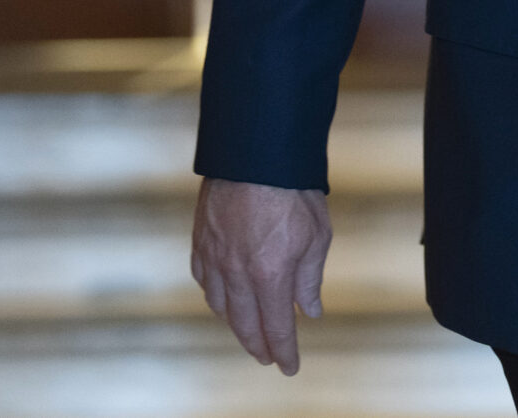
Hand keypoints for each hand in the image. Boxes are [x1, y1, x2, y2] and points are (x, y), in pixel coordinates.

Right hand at [191, 177, 331, 375]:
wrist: (255, 151)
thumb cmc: (292, 189)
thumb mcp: (317, 236)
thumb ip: (309, 279)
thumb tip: (309, 312)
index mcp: (269, 275)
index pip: (276, 328)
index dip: (283, 351)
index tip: (289, 366)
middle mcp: (237, 273)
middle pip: (244, 324)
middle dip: (258, 345)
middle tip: (267, 357)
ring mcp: (214, 257)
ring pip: (220, 306)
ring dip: (235, 324)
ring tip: (248, 332)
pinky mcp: (201, 240)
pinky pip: (203, 280)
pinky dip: (214, 296)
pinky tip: (222, 298)